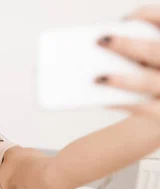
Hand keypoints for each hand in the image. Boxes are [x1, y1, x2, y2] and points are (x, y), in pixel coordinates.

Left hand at [95, 6, 159, 121]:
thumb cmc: (152, 74)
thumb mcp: (150, 59)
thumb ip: (137, 50)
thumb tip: (101, 46)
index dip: (147, 16)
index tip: (123, 19)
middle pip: (154, 51)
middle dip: (127, 46)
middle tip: (101, 41)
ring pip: (148, 82)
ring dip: (121, 79)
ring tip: (98, 78)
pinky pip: (143, 108)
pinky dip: (121, 103)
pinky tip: (102, 100)